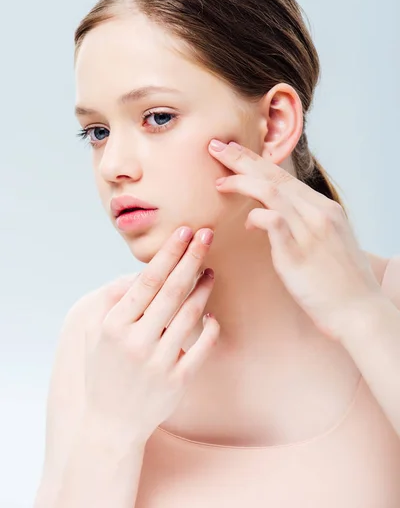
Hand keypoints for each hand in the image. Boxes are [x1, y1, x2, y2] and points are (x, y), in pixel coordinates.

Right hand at [84, 226, 219, 444]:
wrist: (108, 425)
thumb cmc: (104, 372)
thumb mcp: (97, 335)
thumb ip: (114, 302)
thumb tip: (136, 275)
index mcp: (115, 325)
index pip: (147, 280)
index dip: (169, 253)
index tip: (184, 231)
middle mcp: (136, 341)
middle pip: (171, 291)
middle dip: (191, 258)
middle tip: (207, 234)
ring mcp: (158, 362)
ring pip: (189, 315)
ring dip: (203, 289)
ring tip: (210, 269)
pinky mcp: (177, 381)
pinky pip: (201, 348)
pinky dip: (210, 328)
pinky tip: (211, 313)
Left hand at [208, 138, 383, 339]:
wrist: (360, 311)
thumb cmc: (341, 282)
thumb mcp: (328, 241)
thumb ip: (302, 224)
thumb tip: (269, 218)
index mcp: (325, 208)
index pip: (284, 176)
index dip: (255, 161)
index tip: (233, 151)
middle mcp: (318, 213)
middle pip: (274, 175)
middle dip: (241, 158)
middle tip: (216, 146)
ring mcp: (309, 231)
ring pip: (271, 191)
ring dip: (241, 182)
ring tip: (219, 182)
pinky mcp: (298, 253)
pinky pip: (273, 222)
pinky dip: (256, 217)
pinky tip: (248, 223)